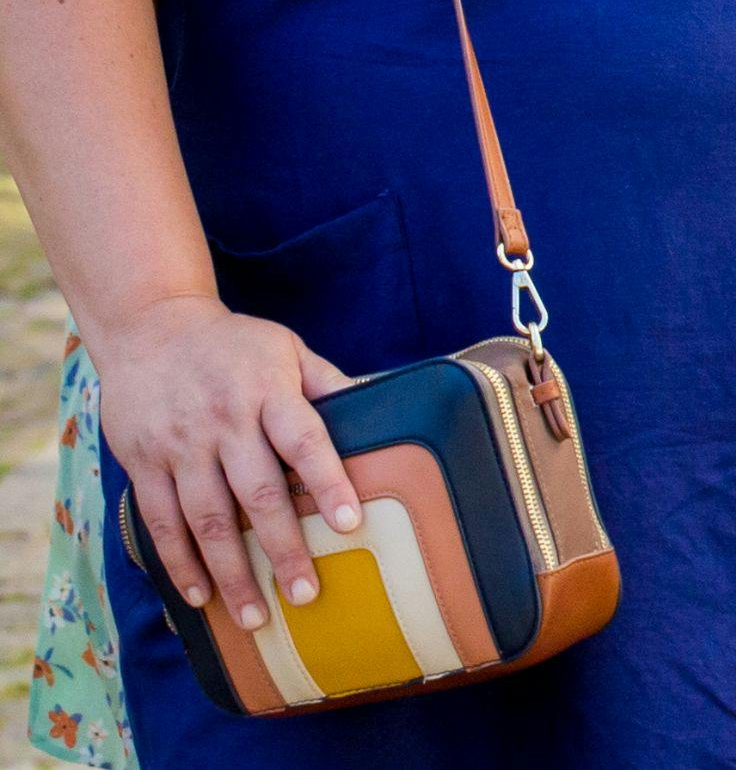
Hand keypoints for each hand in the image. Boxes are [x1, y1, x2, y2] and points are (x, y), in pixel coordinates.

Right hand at [85, 294, 359, 632]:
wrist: (151, 327)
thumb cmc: (234, 345)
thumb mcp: (287, 348)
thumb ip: (327, 383)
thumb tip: (382, 404)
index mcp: (268, 392)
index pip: (305, 441)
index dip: (328, 482)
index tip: (350, 523)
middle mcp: (224, 422)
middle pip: (257, 493)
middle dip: (283, 548)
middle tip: (305, 594)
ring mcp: (179, 445)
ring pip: (206, 519)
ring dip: (230, 572)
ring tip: (256, 616)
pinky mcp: (143, 463)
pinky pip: (160, 521)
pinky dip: (179, 562)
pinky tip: (200, 596)